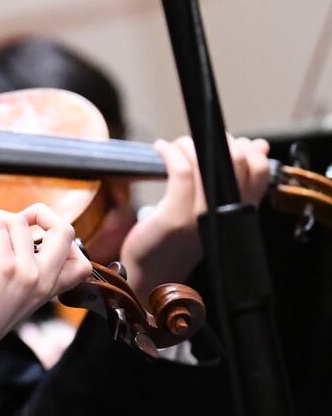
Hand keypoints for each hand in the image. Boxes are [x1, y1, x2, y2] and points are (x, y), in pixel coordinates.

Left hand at [0, 203, 92, 361]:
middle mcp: (44, 280)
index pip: (81, 260)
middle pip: (64, 230)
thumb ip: (25, 270)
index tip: (31, 233)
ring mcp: (26, 272)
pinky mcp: (2, 267)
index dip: (59, 237)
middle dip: (38, 213)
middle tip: (8, 219)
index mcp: (51, 289)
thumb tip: (11, 231)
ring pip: (19, 222)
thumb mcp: (16, 295)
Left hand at [119, 135, 272, 294]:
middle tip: (195, 142)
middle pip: (236, 162)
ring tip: (175, 146)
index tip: (226, 143)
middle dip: (215, 142)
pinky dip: (170, 153)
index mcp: (238, 211)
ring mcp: (201, 216)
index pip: (261, 171)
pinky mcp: (175, 217)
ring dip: (189, 144)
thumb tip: (258, 145)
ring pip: (207, 163)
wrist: (154, 273)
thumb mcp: (213, 208)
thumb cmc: (180, 237)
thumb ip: (234, 180)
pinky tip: (160, 149)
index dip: (247, 149)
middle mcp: (225, 214)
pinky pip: (181, 171)